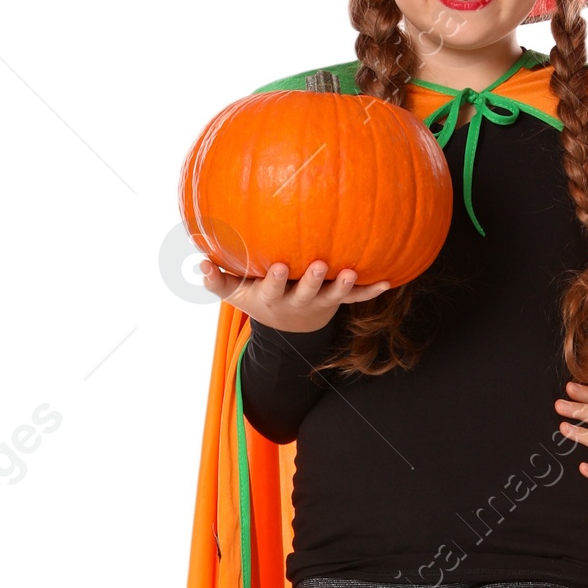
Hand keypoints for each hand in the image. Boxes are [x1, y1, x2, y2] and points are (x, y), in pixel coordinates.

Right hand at [199, 256, 392, 330]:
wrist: (288, 325)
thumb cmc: (257, 298)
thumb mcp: (235, 294)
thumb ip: (216, 280)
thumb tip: (199, 262)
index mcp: (273, 298)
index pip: (273, 289)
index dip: (276, 280)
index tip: (280, 266)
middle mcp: (298, 301)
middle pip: (307, 293)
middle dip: (314, 280)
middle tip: (321, 265)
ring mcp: (320, 303)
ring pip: (334, 297)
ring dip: (343, 286)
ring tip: (351, 273)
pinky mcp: (337, 302)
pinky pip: (356, 298)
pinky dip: (371, 291)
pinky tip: (389, 282)